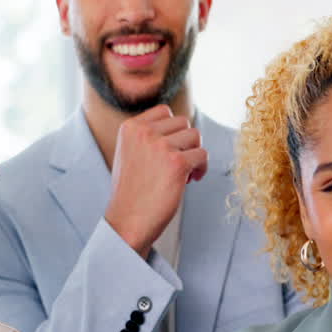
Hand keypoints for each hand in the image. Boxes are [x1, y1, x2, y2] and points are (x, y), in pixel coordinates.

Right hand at [104, 104, 208, 257]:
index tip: (170, 149)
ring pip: (196, 136)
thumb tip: (180, 127)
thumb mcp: (129, 153)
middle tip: (178, 163)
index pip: (164, 111)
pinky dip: (201, 168)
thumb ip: (147, 136)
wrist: (128, 220)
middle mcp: (144, 132)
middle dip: (185, 142)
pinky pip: (202, 155)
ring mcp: (161, 146)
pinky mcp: (177, 163)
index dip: (173, 130)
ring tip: (183, 173)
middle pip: (183, 122)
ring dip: (194, 154)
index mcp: (130, 127)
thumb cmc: (131, 191)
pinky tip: (191, 180)